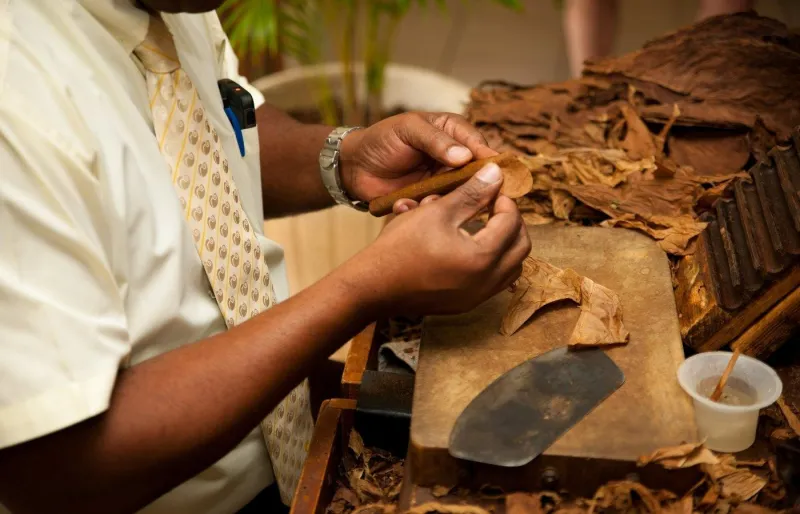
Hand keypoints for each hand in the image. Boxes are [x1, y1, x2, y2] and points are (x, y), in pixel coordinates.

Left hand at [338, 112, 496, 201]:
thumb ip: (435, 141)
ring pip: (461, 196)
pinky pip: (440, 209)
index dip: (489, 160)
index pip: (479, 145)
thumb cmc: (382, 140)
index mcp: (454, 133)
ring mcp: (445, 182)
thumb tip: (466, 156)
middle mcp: (455, 159)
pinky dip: (428, 210)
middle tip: (466, 194)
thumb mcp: (408, 130)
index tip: (495, 174)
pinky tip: (409, 205)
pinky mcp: (432, 201)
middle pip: (478, 175)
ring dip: (447, 200)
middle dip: (472, 186)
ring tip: (428, 199)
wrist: (355, 167)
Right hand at [342, 163, 530, 316]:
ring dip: (506, 244)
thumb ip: (472, 193)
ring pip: (511, 268)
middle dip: (512, 222)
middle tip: (493, 205)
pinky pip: (494, 282)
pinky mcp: (465, 305)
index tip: (491, 188)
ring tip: (486, 225)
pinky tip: (471, 246)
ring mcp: (477, 298)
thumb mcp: (437, 212)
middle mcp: (486, 283)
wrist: (372, 286)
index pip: (512, 222)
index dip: (505, 200)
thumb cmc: (400, 247)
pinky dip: (492, 262)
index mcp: (482, 258)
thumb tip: (497, 173)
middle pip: (521, 247)